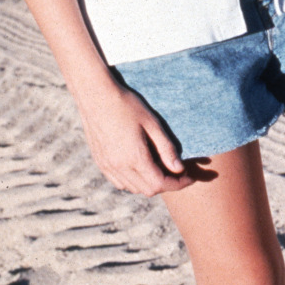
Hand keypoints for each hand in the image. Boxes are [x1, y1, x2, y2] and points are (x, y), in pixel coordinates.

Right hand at [78, 79, 194, 196]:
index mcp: (134, 158)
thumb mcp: (152, 123)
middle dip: (166, 184)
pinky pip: (119, 182)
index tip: (189, 177)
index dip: (178, 184)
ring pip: (133, 188)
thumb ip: (166, 148)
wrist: (95, 95)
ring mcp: (107, 166)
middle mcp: (119, 167)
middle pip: (148, 190)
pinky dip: (133, 181)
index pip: (160, 184)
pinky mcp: (100, 162)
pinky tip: (140, 167)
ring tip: (160, 168)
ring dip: (149, 183)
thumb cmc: (126, 105)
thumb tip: (179, 169)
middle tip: (178, 172)